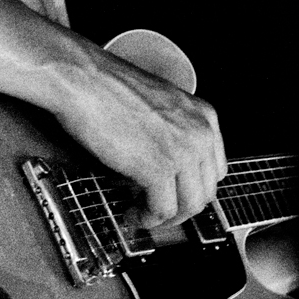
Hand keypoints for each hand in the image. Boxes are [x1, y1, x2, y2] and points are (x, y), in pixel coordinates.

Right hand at [53, 47, 226, 226]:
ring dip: (165, 218)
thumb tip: (167, 171)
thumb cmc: (108, 88)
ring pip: (190, 205)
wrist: (83, 79)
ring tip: (142, 215)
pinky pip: (163, 210)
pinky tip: (133, 214)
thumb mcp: (158, 107)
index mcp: (204, 116)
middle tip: (156, 211)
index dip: (192, 189)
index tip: (174, 196)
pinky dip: (147, 219)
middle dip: (181, 208)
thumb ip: (173, 135)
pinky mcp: (159, 168)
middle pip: (206, 191)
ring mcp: (183, 151)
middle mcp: (201, 132)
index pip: (214, 170)